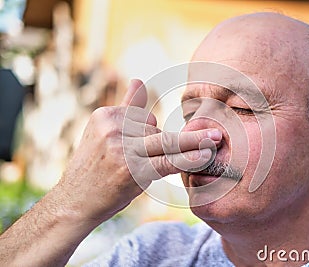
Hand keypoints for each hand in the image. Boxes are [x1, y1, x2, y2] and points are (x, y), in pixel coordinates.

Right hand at [56, 79, 220, 222]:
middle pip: (155, 129)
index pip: (145, 117)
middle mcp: (112, 129)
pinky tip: (207, 153)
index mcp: (105, 115)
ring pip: (166, 142)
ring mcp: (121, 149)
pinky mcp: (132, 170)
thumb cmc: (94, 168)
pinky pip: (167, 161)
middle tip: (154, 159)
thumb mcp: (105, 133)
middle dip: (162, 144)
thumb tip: (138, 80)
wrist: (75, 202)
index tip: (151, 146)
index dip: (151, 133)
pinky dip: (189, 158)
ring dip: (189, 145)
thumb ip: (126, 107)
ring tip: (215, 140)